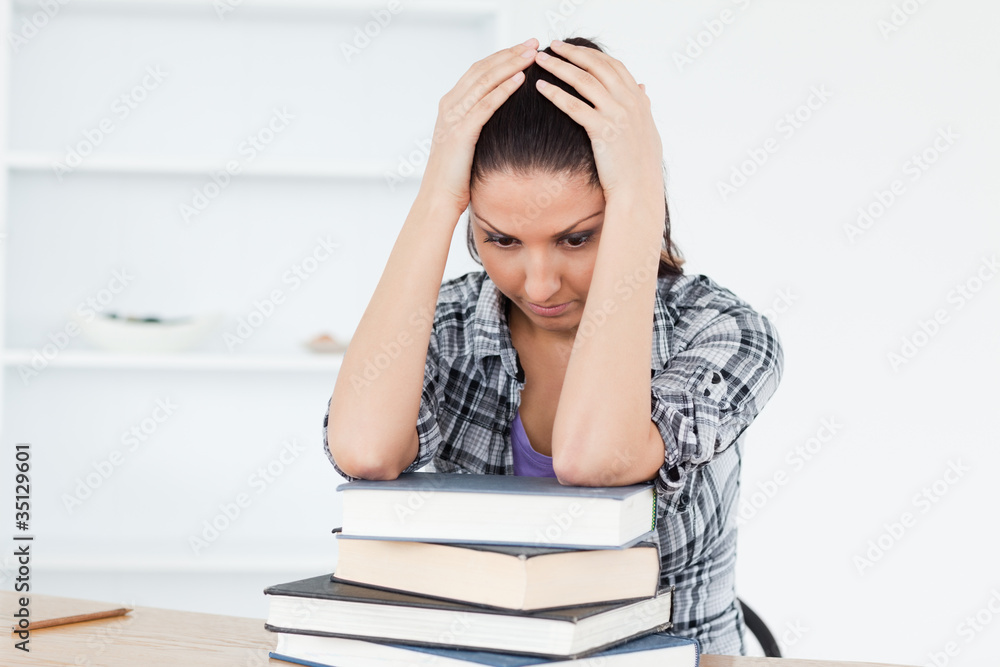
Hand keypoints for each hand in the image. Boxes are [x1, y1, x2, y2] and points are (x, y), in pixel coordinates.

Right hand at [417, 38, 538, 220]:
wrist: (438, 199)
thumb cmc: (456, 177)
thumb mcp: (467, 143)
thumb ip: (478, 124)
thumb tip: (501, 117)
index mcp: (450, 106)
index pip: (478, 71)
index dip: (501, 57)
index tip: (524, 48)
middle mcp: (450, 106)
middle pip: (482, 70)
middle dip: (509, 54)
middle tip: (533, 43)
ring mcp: (453, 118)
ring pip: (484, 82)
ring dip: (510, 65)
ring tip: (532, 54)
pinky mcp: (461, 132)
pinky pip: (486, 105)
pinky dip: (503, 89)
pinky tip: (520, 79)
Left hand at [532, 41, 663, 207]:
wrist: (639, 191)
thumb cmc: (640, 166)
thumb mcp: (648, 130)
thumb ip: (644, 106)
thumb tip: (643, 89)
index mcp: (639, 100)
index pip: (613, 66)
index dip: (591, 54)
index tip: (573, 48)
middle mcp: (629, 102)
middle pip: (597, 66)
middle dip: (572, 53)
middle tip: (552, 45)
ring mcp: (617, 115)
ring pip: (584, 81)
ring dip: (560, 67)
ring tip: (540, 60)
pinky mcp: (602, 130)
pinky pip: (574, 106)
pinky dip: (556, 93)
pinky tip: (540, 87)